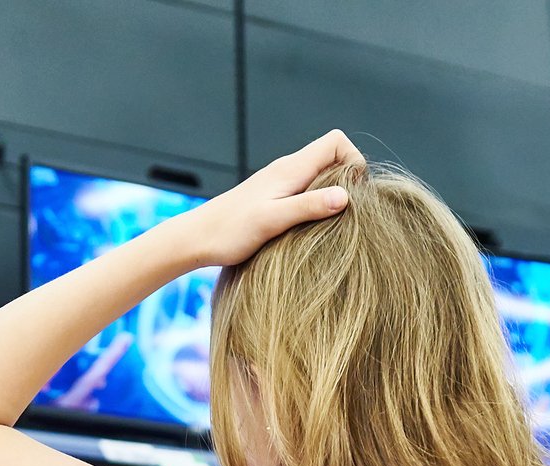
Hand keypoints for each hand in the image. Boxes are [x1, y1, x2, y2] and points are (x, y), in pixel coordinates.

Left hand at [170, 129, 365, 267]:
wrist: (196, 239)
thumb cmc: (230, 231)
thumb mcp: (272, 221)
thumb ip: (308, 207)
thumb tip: (345, 197)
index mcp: (290, 169)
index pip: (336, 141)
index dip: (353, 160)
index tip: (353, 193)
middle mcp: (287, 170)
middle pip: (332, 157)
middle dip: (348, 178)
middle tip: (348, 211)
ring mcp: (281, 183)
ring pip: (321, 175)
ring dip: (333, 193)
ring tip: (332, 222)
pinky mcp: (274, 198)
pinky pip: (307, 190)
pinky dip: (318, 203)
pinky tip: (312, 228)